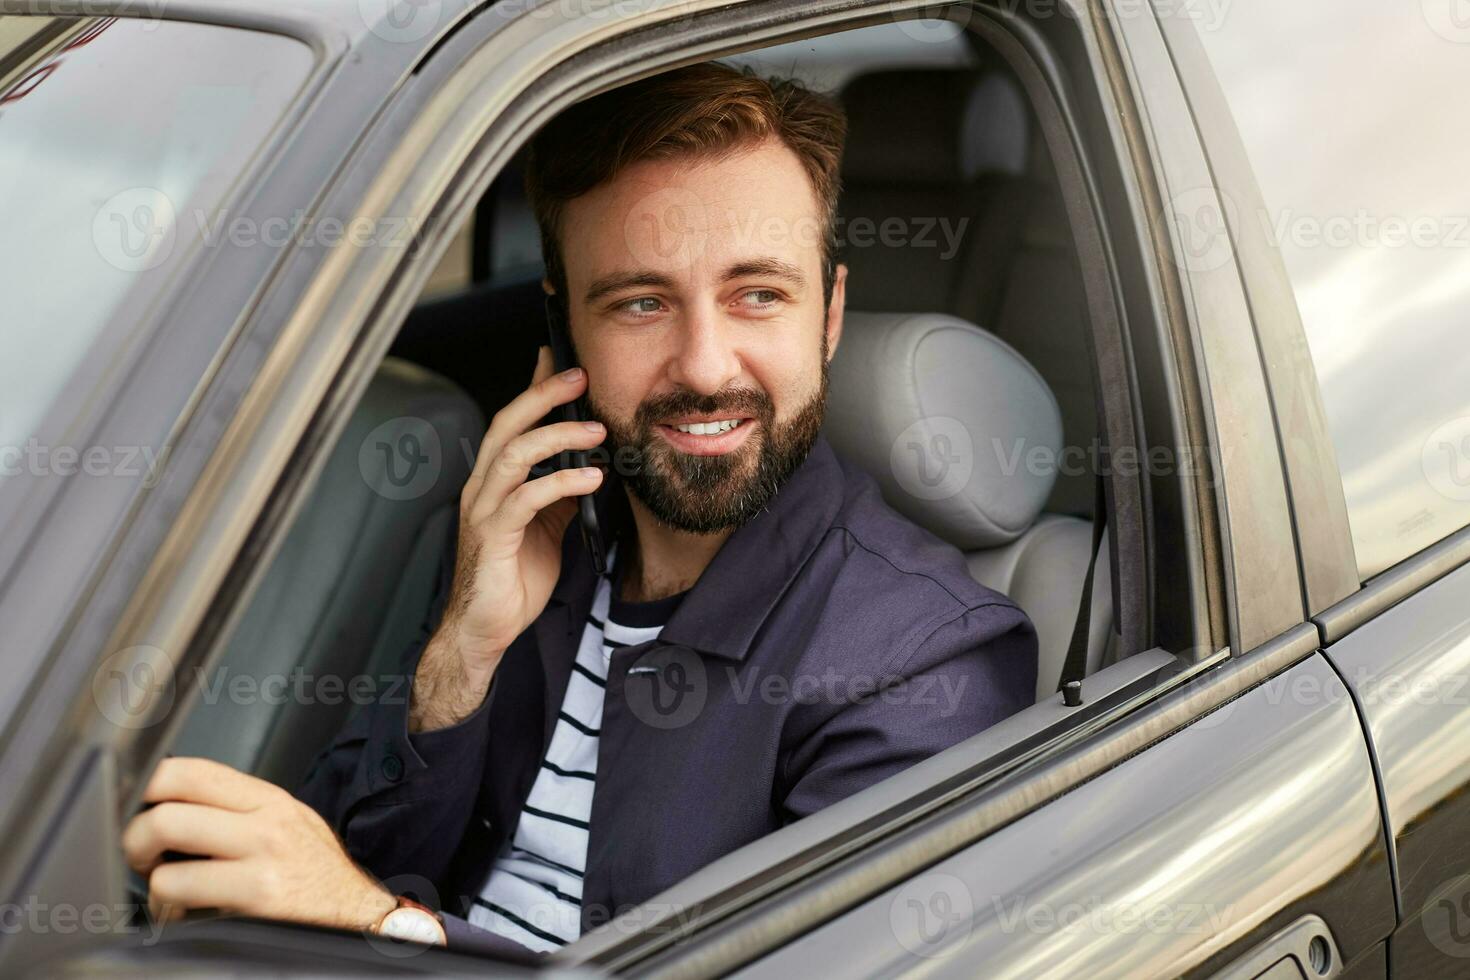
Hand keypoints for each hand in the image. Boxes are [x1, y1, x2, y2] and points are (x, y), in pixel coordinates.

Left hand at [122, 757, 396, 930]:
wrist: (360, 914)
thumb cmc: (319, 874)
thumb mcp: (288, 822)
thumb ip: (238, 808)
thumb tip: (171, 801)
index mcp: (269, 800)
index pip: (192, 772)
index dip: (147, 785)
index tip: (136, 804)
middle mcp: (266, 826)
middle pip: (165, 815)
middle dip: (135, 842)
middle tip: (143, 856)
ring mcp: (262, 865)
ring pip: (164, 870)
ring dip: (155, 888)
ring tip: (171, 891)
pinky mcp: (257, 903)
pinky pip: (183, 907)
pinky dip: (173, 917)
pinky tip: (191, 915)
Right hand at [410, 345, 604, 730]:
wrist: (485, 631)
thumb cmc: (513, 579)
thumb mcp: (548, 527)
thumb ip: (560, 493)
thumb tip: (591, 464)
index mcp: (494, 482)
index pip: (512, 423)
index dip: (534, 389)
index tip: (563, 360)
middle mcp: (482, 488)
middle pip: (507, 425)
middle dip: (543, 395)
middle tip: (581, 376)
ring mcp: (484, 510)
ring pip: (514, 454)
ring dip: (558, 435)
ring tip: (596, 430)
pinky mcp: (493, 537)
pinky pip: (526, 498)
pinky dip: (561, 482)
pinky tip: (591, 478)